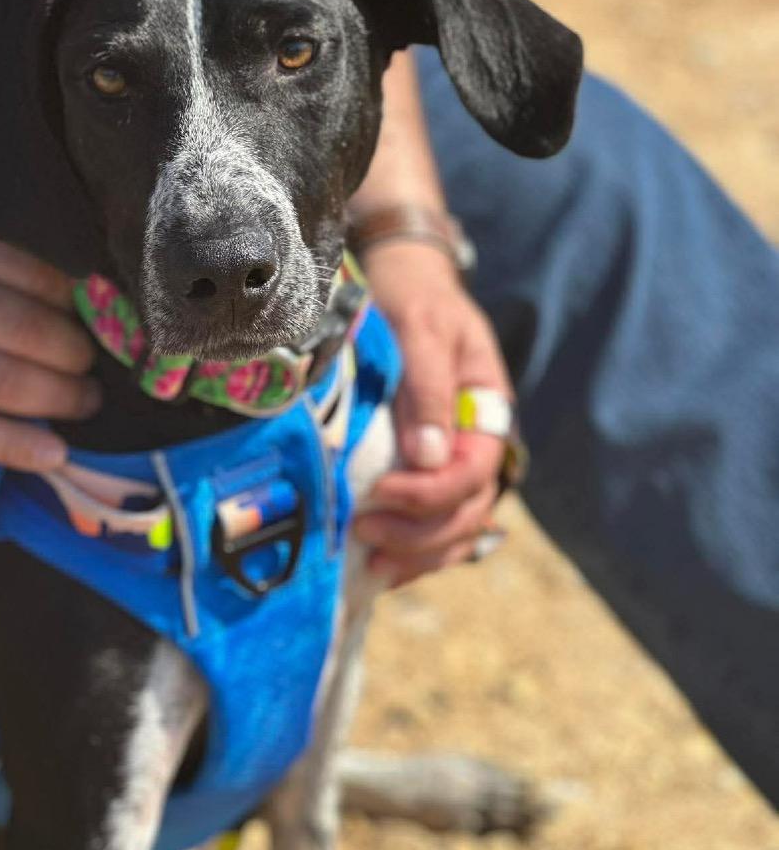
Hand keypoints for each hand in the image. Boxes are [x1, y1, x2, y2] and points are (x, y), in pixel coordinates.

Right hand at [0, 166, 97, 469]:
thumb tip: (64, 230)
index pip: (36, 269)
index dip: (81, 294)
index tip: (105, 308)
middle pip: (30, 330)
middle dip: (79, 351)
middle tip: (98, 358)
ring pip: (7, 383)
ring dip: (63, 398)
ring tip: (87, 399)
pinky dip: (18, 446)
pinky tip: (55, 452)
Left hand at [352, 240, 509, 584]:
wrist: (405, 284)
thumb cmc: (414, 300)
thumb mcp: (422, 329)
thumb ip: (428, 388)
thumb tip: (429, 458)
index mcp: (486, 410)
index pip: (475, 471)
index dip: (431, 493)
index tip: (380, 492)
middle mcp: (476, 442)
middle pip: (468, 511)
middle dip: (420, 533)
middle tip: (364, 534)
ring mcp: (454, 459)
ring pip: (455, 528)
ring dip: (418, 554)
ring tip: (371, 565)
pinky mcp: (426, 470)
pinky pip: (432, 523)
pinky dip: (411, 550)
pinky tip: (376, 566)